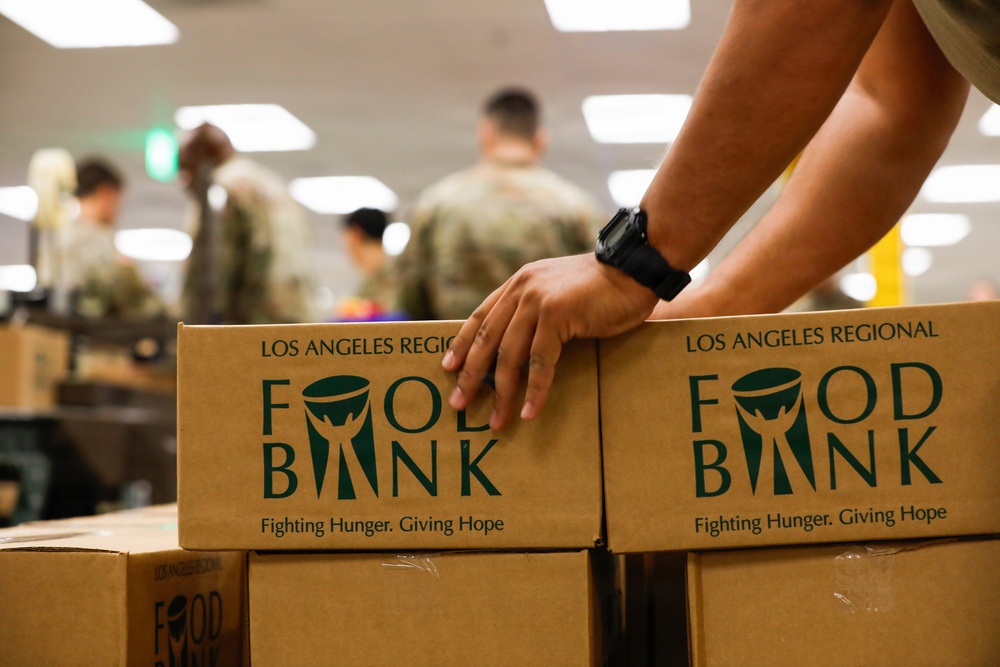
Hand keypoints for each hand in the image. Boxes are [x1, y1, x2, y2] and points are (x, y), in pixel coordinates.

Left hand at [442, 253, 657, 429]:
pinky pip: (539, 362)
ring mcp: (537, 302)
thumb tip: (518, 345)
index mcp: (519, 283)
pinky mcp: (556, 316)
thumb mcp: (558, 292)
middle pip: (486, 339)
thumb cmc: (601, 288)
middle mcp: (522, 290)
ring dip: (501, 393)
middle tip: (458, 403)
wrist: (632, 270)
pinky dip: (534, 390)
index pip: (481, 316)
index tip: (448, 368)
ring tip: (496, 420)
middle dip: (470, 376)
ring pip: (509, 355)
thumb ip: (536, 310)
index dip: (462, 344)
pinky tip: (529, 411)